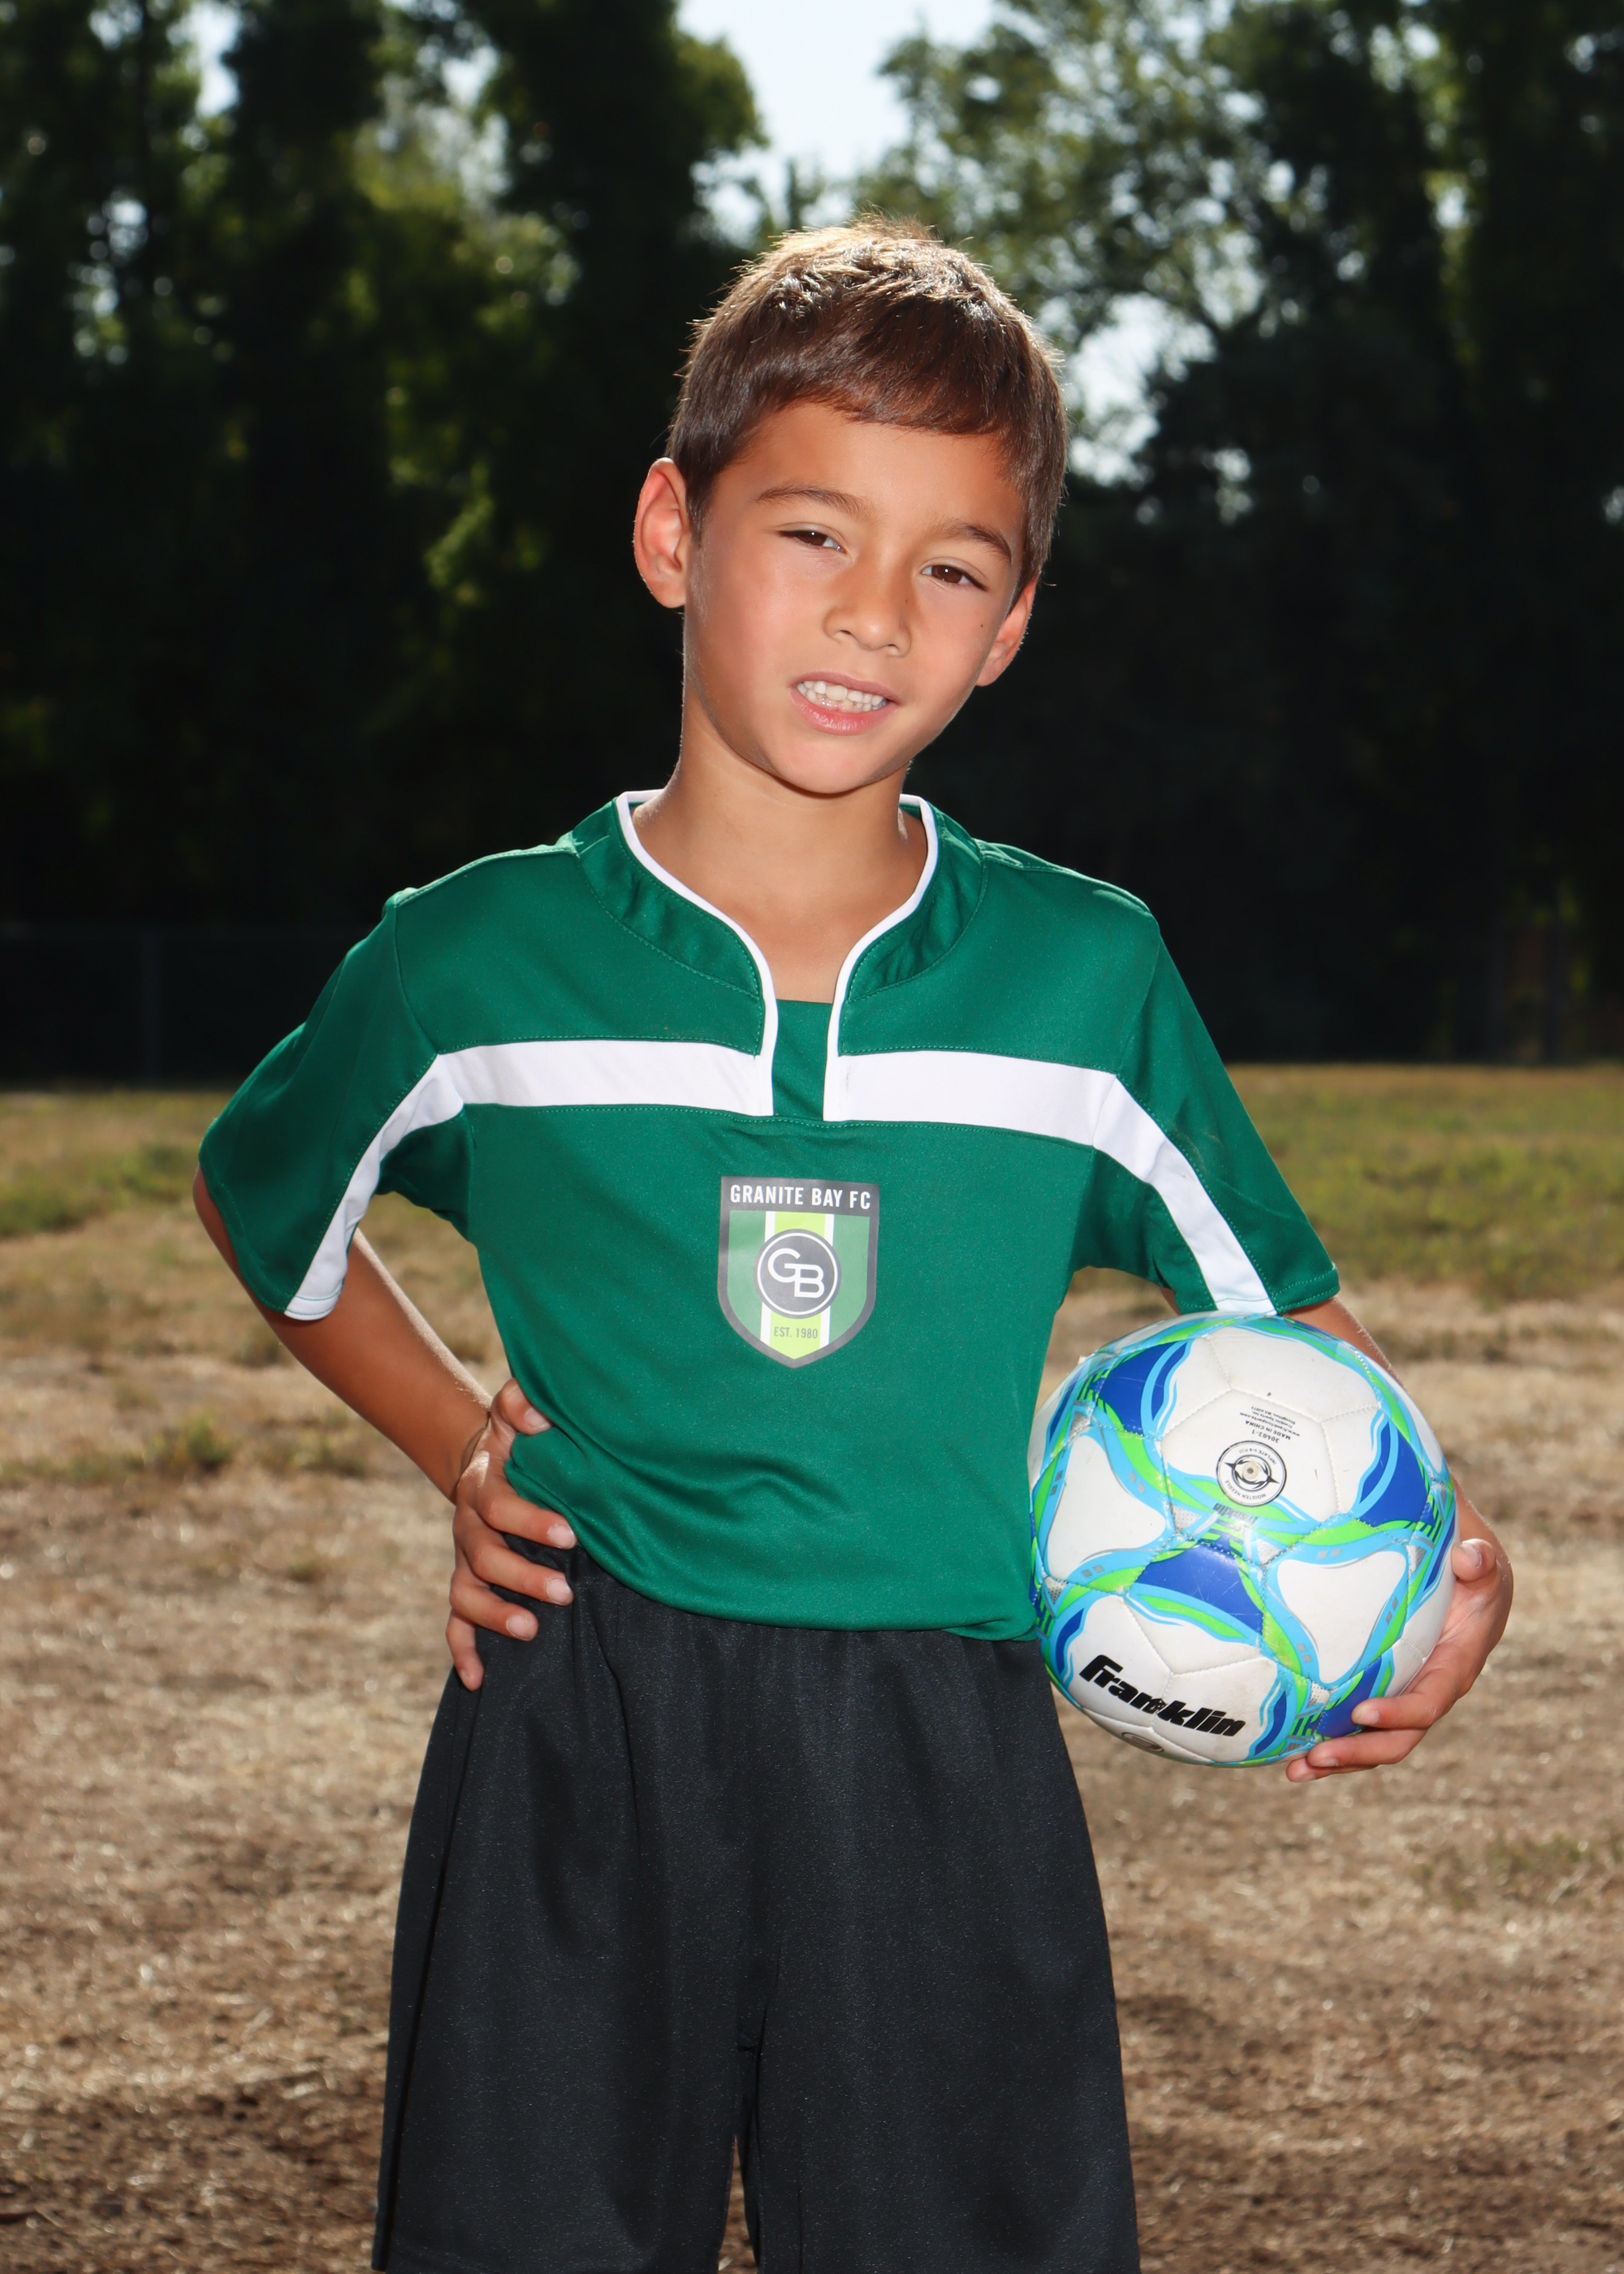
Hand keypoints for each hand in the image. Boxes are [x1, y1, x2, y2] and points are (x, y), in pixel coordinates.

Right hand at [446, 1380, 576, 1690]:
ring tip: (531, 1632)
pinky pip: (456, 1625)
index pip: (498, 1506)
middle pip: (483, 1558)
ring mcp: (465, 1562)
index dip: (530, 1520)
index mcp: (483, 1487)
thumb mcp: (516, 1413)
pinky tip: (479, 1680)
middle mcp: (468, 1528)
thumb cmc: (519, 1441)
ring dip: (495, 1617)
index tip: (569, 1533)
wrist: (488, 1462)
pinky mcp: (466, 1586)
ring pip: (467, 1596)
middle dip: (522, 1578)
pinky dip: (464, 1652)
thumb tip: (540, 1415)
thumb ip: (523, 1404)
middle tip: (563, 1593)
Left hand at [1284, 1519, 1512, 1782]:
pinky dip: (1328, 1740)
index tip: (1360, 1713)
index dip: (1398, 1714)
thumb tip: (1469, 1558)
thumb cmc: (1471, 1567)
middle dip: (1358, 1753)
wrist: (1466, 1577)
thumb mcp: (1483, 1560)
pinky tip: (1288, 1752)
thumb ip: (1481, 1562)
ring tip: (1294, 1771)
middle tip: (1315, 1757)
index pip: (1428, 1702)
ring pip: (1374, 1742)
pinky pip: (1358, 1726)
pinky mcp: (1383, 1692)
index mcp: (1455, 1667)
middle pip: (1398, 1738)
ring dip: (1337, 1761)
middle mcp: (1431, 1692)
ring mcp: (1405, 1697)